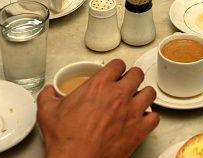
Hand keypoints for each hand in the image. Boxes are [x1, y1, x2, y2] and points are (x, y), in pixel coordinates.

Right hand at [37, 59, 159, 157]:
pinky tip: (141, 120)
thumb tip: (49, 91)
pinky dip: (149, 117)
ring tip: (136, 100)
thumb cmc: (66, 139)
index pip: (118, 64)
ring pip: (150, 93)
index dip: (116, 68)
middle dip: (132, 78)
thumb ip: (48, 96)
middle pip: (137, 74)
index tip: (114, 73)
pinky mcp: (139, 130)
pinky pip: (154, 117)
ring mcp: (132, 112)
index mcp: (99, 85)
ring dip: (143, 95)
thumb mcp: (48, 112)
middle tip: (126, 85)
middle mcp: (119, 95)